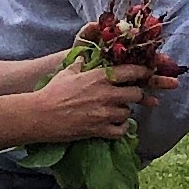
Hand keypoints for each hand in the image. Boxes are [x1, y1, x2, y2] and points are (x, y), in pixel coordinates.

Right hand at [27, 62, 144, 141]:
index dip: (142, 72)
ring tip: (118, 111)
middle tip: (134, 95)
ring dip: (125, 112)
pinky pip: (121, 130)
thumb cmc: (52, 92)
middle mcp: (106, 94)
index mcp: (99, 77)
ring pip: (128, 113)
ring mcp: (104, 113)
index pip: (130, 71)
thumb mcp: (67, 73)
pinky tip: (116, 126)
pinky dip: (121, 128)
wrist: (41, 115)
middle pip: (136, 94)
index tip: (147, 73)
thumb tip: (83, 57)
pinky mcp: (100, 130)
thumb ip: (79, 64)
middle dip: (137, 95)